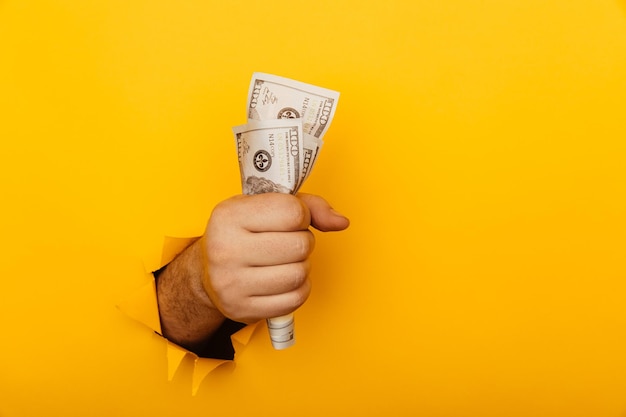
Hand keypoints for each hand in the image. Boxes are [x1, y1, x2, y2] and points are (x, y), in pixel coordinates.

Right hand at [200, 193, 348, 323]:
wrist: (206, 272)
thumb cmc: (242, 233)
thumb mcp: (264, 206)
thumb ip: (308, 206)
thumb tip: (341, 222)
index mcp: (229, 216)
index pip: (292, 212)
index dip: (302, 215)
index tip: (291, 219)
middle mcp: (226, 249)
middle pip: (300, 245)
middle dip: (303, 242)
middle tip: (288, 242)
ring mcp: (232, 283)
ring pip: (300, 274)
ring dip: (302, 266)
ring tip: (286, 261)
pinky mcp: (243, 309)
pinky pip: (295, 299)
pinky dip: (299, 288)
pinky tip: (284, 280)